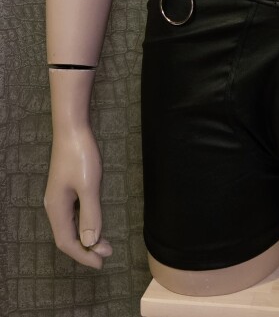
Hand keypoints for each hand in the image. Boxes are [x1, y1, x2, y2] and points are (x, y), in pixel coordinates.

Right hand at [44, 126, 112, 267]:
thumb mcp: (89, 186)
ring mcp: (60, 197)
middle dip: (87, 248)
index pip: (67, 241)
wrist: (73, 131)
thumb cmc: (81, 156)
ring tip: (105, 243)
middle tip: (108, 253)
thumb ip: (90, 213)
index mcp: (57, 208)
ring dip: (87, 236)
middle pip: (68, 236)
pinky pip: (74, 215)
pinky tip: (96, 224)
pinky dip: (85, 223)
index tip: (101, 262)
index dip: (83, 255)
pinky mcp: (67, 189)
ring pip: (71, 226)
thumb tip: (90, 241)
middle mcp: (55, 206)